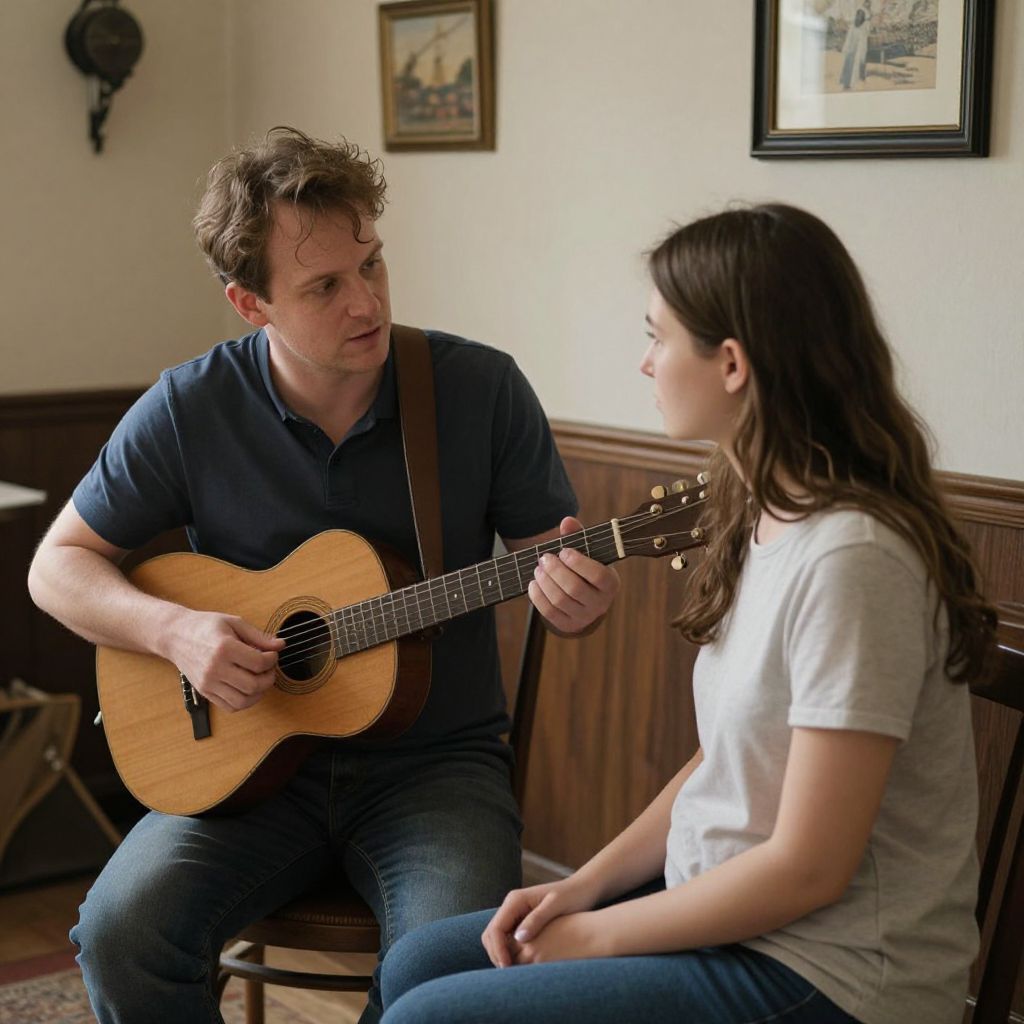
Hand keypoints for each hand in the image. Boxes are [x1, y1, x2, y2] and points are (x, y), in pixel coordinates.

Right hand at [166, 611, 284, 711]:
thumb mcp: (234, 623)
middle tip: (269, 668)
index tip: (272, 654)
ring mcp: (208, 683)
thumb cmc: (205, 626)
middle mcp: (215, 668)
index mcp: (224, 648)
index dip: (272, 659)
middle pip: (253, 685)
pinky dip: (244, 702)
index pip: (258, 662)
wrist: (175, 635)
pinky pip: (230, 706)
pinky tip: (248, 689)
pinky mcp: (204, 692)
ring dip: (258, 693)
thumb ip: (259, 636)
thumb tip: (281, 645)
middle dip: (269, 678)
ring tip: (260, 680)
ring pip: (242, 700)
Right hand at [481, 876, 598, 967]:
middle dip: (496, 954)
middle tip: (508, 973)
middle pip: (490, 934)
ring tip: (513, 971)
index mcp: (515, 900)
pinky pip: (506, 938)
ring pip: (496, 937)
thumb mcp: (555, 905)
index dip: (498, 950)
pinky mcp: (520, 920)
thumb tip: (518, 938)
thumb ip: (536, 919)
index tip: (507, 967)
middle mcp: (511, 905)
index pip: (495, 929)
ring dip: (500, 954)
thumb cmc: (572, 895)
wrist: (582, 888)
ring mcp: (514, 912)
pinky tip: (520, 963)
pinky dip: (508, 951)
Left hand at [528, 517, 619, 634]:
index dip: (578, 563)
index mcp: (610, 584)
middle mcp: (600, 603)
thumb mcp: (587, 553)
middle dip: (555, 571)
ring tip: (538, 568)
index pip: (598, 575)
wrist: (585, 600)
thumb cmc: (585, 570)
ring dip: (545, 581)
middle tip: (544, 558)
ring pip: (560, 600)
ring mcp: (583, 617)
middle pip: (574, 588)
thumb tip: (567, 521)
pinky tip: (534, 583)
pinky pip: (549, 612)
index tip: (564, 551)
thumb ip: (578, 536)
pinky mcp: (567, 624)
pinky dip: (538, 596)